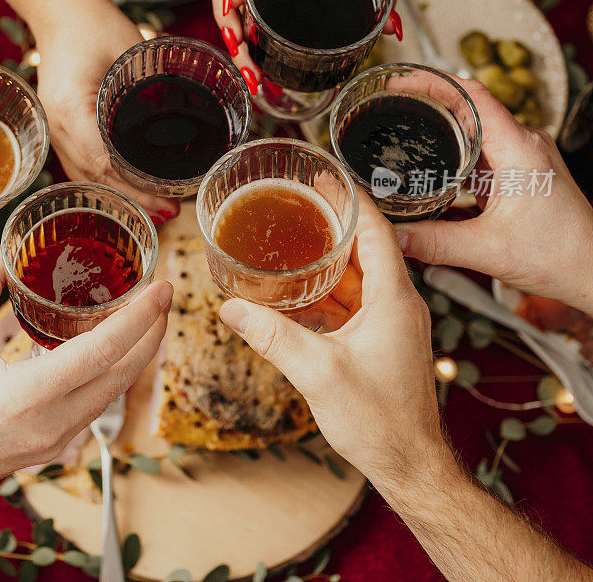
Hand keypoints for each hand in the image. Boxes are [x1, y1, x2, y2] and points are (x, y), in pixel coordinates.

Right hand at [36, 10, 178, 222]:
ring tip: (155, 210)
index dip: (136, 185)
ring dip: (119, 195)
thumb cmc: (96, 25)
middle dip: (134, 198)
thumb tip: (192, 117)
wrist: (61, 12)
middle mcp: (57, 125)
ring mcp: (54, 129)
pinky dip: (104, 181)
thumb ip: (154, 84)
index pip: (103, 160)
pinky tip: (127, 191)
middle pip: (96, 175)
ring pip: (86, 175)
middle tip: (171, 212)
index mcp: (70, 107)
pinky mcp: (59, 128)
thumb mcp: (130, 51)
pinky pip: (79, 164)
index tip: (166, 199)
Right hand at [218, 193, 441, 481]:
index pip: (377, 230)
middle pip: (367, 246)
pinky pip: (356, 301)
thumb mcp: (318, 372)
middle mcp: (399, 303)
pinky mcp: (383, 339)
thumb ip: (272, 336)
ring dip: (330, 258)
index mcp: (393, 298)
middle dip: (333, 223)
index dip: (351, 200)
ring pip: (360, 274)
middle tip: (299, 203)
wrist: (409, 463)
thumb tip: (232, 309)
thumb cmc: (379, 421)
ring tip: (294, 241)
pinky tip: (299, 292)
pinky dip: (330, 290)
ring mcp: (392, 321)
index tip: (324, 178)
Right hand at [395, 80, 592, 314]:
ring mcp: (524, 158)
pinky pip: (483, 151)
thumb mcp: (488, 250)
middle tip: (392, 105)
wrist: (592, 272)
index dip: (433, 82)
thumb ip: (434, 243)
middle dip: (429, 102)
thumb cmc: (562, 256)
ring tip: (405, 129)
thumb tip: (392, 235)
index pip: (472, 96)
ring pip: (476, 130)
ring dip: (442, 127)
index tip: (401, 81)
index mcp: (519, 149)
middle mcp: (524, 145)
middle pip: (470, 107)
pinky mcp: (522, 173)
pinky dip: (456, 151)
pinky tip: (434, 163)